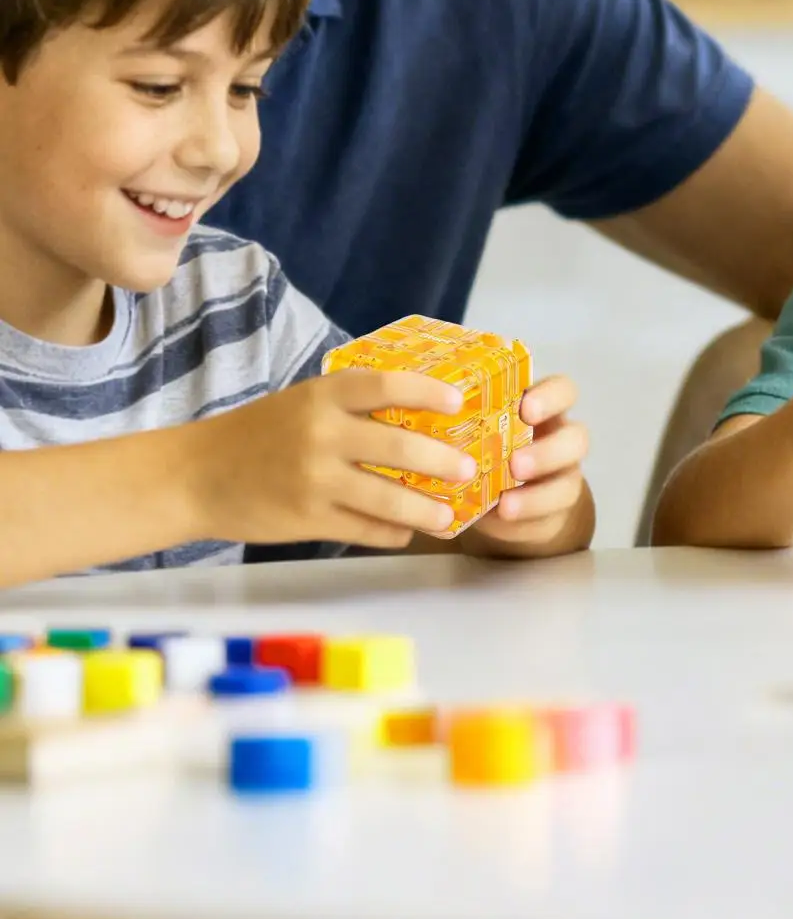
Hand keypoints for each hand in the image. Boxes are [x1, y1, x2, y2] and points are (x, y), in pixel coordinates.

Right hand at [186, 371, 478, 549]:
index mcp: (322, 396)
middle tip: (470, 469)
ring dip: (426, 509)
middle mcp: (321, 434)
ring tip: (450, 515)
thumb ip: (353, 405)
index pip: (386, 386)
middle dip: (443, 461)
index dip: (427, 392)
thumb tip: (421, 413)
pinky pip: (363, 529)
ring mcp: (314, 480)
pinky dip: (390, 532)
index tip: (458, 401)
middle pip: (399, 447)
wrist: (196, 476)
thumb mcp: (304, 402)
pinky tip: (406, 531)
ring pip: (387, 498)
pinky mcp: (307, 520)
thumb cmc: (260, 432)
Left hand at [464, 375, 593, 556]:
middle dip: (548, 451)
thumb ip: (465, 416)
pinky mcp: (554, 514)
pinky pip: (549, 519)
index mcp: (542, 408)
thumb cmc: (482, 445)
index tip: (526, 408)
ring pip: (570, 484)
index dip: (551, 398)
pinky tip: (498, 521)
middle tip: (516, 464)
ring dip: (538, 496)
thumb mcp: (477, 424)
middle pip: (577, 438)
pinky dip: (523, 522)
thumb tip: (421, 403)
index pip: (563, 391)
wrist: (499, 493)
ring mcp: (562, 478)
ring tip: (506, 505)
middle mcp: (559, 440)